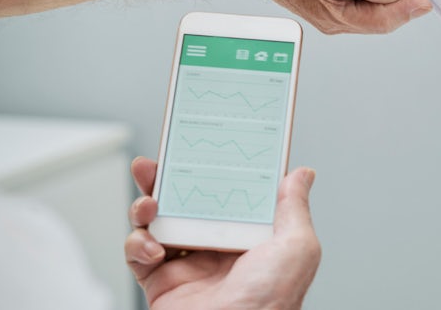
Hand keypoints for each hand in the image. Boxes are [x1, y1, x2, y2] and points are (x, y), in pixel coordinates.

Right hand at [124, 157, 320, 309]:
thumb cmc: (272, 301)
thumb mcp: (296, 246)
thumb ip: (293, 206)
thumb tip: (302, 173)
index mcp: (249, 234)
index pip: (226, 192)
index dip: (211, 169)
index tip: (199, 145)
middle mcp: (216, 246)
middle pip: (184, 201)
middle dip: (165, 180)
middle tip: (152, 164)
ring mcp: (187, 264)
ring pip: (156, 222)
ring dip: (145, 207)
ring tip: (149, 205)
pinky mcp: (161, 283)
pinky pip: (138, 253)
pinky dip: (138, 245)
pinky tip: (153, 248)